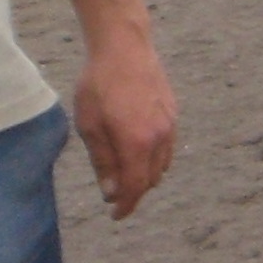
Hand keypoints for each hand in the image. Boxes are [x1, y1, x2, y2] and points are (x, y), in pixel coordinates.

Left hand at [70, 34, 179, 218]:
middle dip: (134, 192)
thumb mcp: (89, 125)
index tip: (115, 215)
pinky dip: (154, 158)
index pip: (136, 187)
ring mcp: (169, 125)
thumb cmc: (99, 84)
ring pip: (162, 165)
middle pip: (151, 179)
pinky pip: (167, 147)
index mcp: (137, 143)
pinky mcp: (172, 113)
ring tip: (125, 173)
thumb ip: (102, 161)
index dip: (126, 205)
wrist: (125, 47)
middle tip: (114, 194)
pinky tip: (137, 150)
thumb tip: (111, 191)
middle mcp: (159, 138)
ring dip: (146, 175)